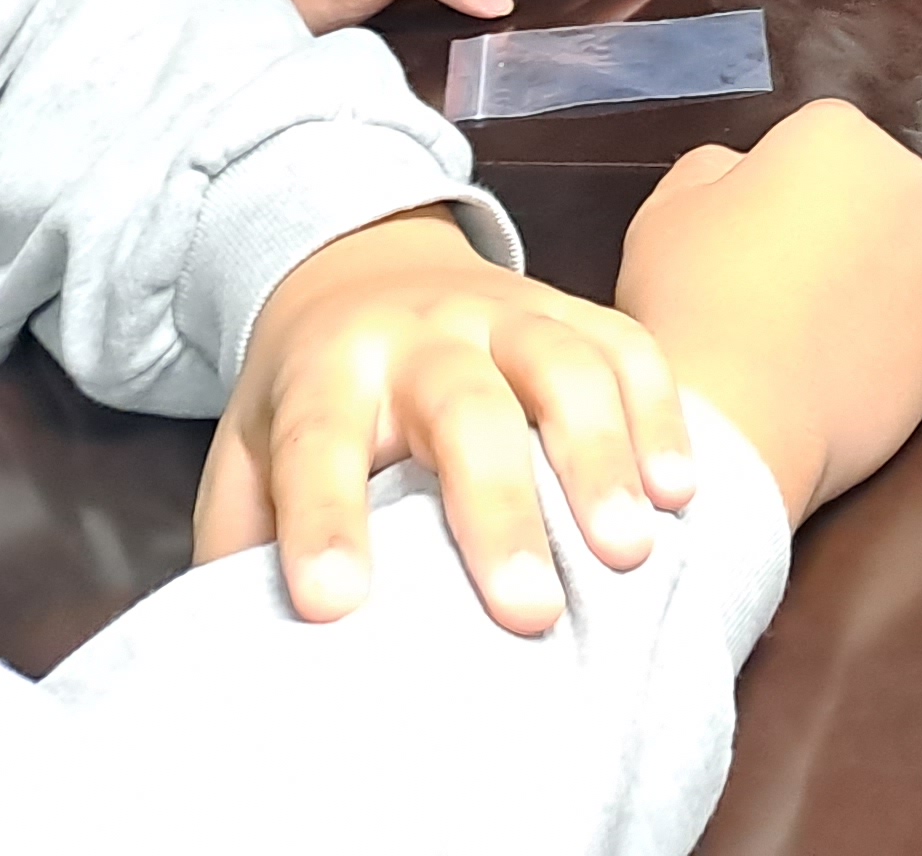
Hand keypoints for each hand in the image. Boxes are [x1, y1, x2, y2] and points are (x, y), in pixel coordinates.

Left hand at [198, 210, 694, 632]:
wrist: (360, 267)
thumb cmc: (308, 400)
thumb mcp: (247, 457)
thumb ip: (244, 543)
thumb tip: (240, 655)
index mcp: (324, 371)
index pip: (318, 445)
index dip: (325, 522)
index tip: (335, 607)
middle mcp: (418, 333)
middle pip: (464, 409)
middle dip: (498, 511)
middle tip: (527, 614)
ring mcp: (505, 312)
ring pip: (562, 367)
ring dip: (601, 458)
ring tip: (629, 553)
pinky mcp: (571, 309)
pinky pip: (628, 346)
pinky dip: (662, 412)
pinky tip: (680, 490)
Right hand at [616, 100, 921, 526]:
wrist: (741, 418)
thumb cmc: (695, 298)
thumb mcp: (670, 204)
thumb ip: (716, 165)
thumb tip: (744, 171)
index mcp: (840, 135)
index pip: (808, 141)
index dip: (767, 186)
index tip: (738, 233)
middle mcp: (910, 183)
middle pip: (863, 192)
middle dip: (828, 223)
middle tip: (768, 281)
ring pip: (893, 254)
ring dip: (859, 277)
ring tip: (798, 330)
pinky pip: (912, 318)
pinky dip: (882, 334)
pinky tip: (830, 366)